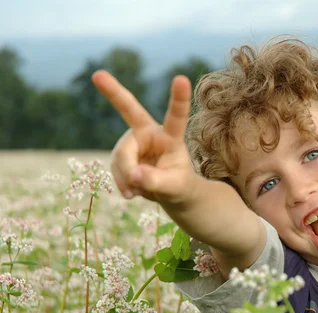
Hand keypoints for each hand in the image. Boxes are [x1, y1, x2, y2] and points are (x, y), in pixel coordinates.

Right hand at [92, 71, 197, 203]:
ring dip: (125, 176)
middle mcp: (149, 132)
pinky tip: (131, 193)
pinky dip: (121, 182)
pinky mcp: (122, 153)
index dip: (179, 99)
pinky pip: (115, 167)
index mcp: (171, 136)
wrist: (169, 192)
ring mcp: (133, 141)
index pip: (176, 117)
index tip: (181, 78)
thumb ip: (157, 181)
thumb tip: (133, 175)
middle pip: (129, 111)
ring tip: (135, 194)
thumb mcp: (174, 188)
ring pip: (121, 155)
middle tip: (97, 75)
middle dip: (113, 92)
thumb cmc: (178, 185)